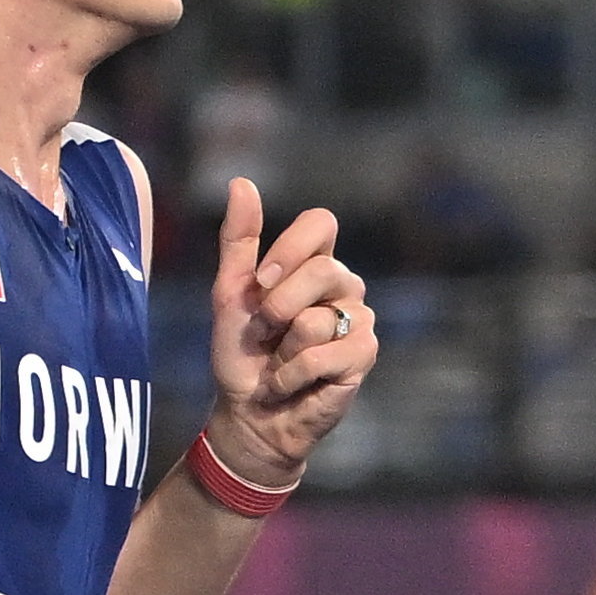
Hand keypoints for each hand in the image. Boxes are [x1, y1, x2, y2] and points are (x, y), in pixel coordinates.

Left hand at [203, 178, 378, 485]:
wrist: (249, 413)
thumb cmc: (242, 353)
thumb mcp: (231, 293)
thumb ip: (239, 241)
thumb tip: (241, 182)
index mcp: (314, 263)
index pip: (321, 223)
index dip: (290, 248)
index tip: (261, 282)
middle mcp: (344, 285)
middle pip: (320, 270)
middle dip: (276, 307)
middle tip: (265, 333)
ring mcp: (360, 319)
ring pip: (317, 318)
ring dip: (281, 348)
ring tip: (281, 360)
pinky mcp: (364, 355)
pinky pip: (321, 354)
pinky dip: (291, 374)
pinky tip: (292, 383)